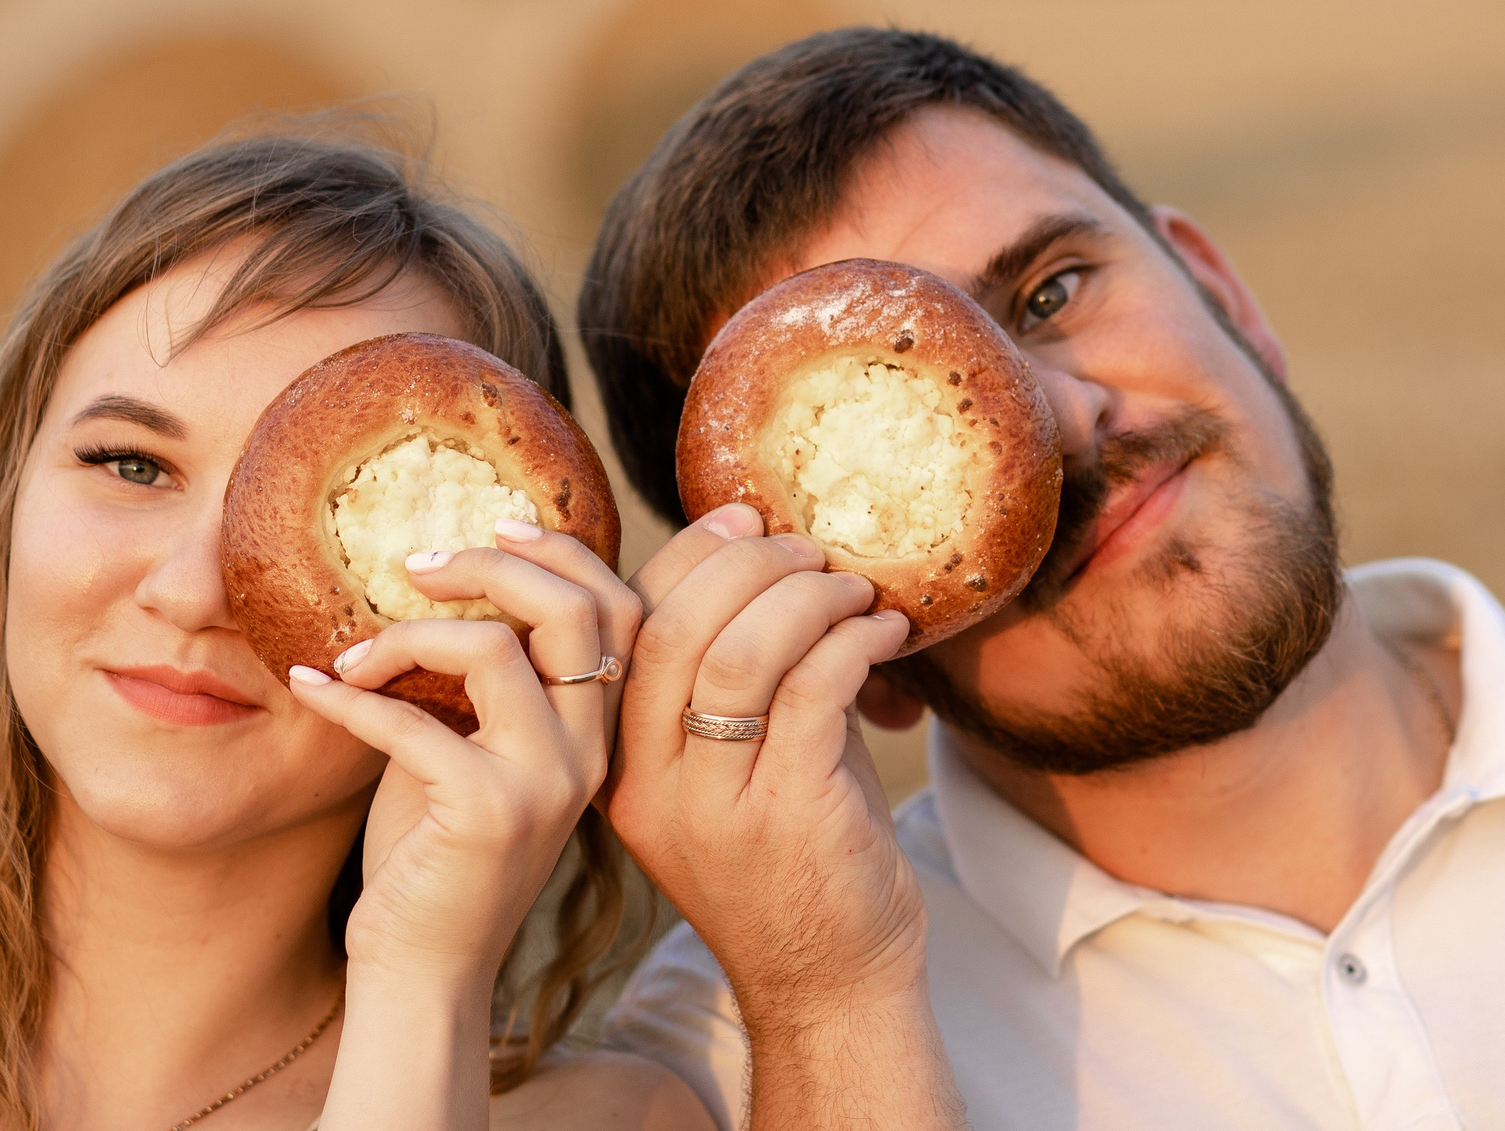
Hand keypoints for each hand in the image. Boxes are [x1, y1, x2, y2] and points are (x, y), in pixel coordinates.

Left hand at [287, 522, 639, 989]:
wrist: (423, 973)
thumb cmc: (436, 857)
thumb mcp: (475, 751)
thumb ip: (486, 682)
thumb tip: (440, 584)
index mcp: (598, 732)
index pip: (620, 609)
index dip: (565, 552)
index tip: (494, 527)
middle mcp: (588, 753)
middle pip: (575, 608)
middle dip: (490, 565)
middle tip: (415, 567)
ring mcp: (544, 784)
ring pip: (492, 647)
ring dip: (404, 636)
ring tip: (354, 657)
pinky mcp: (485, 814)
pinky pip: (411, 720)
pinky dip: (348, 698)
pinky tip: (309, 689)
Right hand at [607, 503, 926, 1025]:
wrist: (831, 989)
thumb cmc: (793, 860)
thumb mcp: (733, 767)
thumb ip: (728, 674)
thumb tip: (764, 552)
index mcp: (621, 766)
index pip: (622, 628)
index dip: (680, 553)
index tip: (740, 515)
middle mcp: (652, 788)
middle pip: (673, 628)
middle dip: (747, 562)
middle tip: (807, 548)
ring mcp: (717, 808)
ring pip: (740, 654)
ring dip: (806, 597)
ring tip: (851, 590)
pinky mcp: (792, 817)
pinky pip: (815, 691)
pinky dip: (853, 641)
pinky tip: (884, 634)